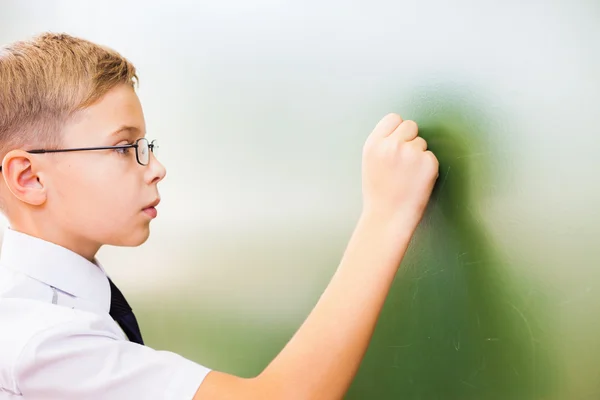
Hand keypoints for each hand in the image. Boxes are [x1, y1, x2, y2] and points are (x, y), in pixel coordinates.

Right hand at [361, 113, 438, 230]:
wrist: (387, 218)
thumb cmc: (379, 194)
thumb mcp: (370, 162)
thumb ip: (382, 143)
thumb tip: (400, 130)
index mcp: (374, 144)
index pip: (393, 118)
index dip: (398, 130)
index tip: (398, 142)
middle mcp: (392, 145)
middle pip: (410, 125)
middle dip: (410, 139)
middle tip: (404, 162)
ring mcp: (411, 153)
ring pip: (422, 142)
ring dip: (419, 156)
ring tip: (408, 176)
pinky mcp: (428, 163)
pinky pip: (432, 157)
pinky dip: (428, 168)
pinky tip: (417, 182)